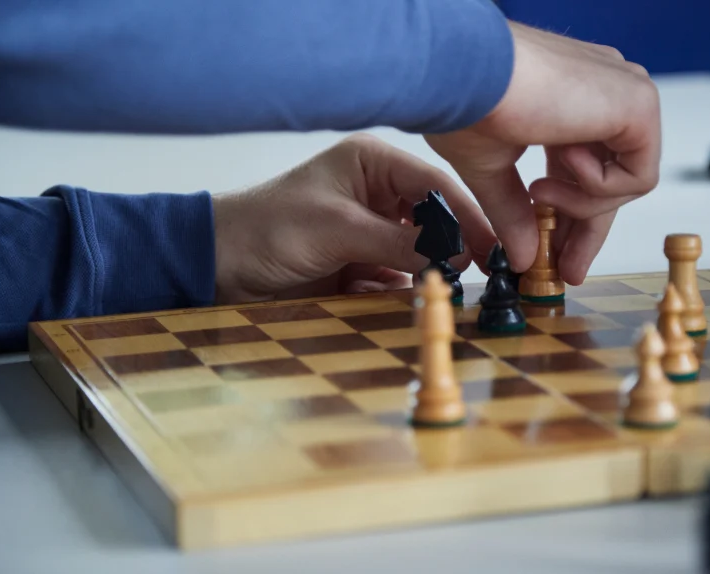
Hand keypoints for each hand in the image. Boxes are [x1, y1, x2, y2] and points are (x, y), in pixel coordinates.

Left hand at [211, 134, 495, 303]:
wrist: (215, 268)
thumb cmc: (267, 229)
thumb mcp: (339, 229)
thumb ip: (401, 242)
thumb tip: (459, 256)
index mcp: (373, 166)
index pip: (436, 186)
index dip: (468, 215)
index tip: (493, 245)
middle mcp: (377, 196)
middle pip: (434, 223)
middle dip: (450, 249)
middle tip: (475, 276)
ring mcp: (369, 234)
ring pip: (419, 257)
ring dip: (427, 278)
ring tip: (441, 296)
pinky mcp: (359, 267)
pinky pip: (396, 282)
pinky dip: (402, 295)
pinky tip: (407, 306)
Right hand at [425, 21, 660, 284]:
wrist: (464, 71)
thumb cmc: (464, 100)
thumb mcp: (490, 169)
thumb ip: (514, 212)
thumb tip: (522, 257)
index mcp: (571, 98)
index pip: (587, 169)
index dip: (572, 217)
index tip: (557, 257)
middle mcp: (604, 91)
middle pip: (612, 178)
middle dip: (585, 229)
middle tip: (566, 269)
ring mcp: (626, 94)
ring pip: (627, 181)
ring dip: (581, 203)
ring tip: (538, 192)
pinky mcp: (640, 103)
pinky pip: (639, 175)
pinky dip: (598, 186)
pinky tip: (563, 160)